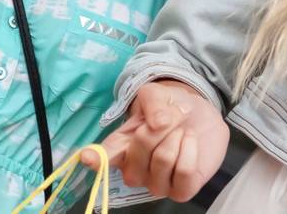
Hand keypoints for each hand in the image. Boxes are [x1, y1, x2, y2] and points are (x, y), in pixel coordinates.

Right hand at [84, 81, 227, 201]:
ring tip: (182, 131)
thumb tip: (158, 124)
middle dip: (161, 126)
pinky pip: (184, 172)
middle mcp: (133, 170)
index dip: (95, 158)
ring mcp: (155, 184)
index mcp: (120, 147)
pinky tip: (190, 143)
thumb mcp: (157, 95)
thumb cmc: (170, 108)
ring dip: (177, 137)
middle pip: (140, 150)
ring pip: (163, 159)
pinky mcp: (180, 191)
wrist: (199, 117)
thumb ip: (153, 102)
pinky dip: (191, 150)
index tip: (87, 157)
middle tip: (171, 118)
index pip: (102, 157)